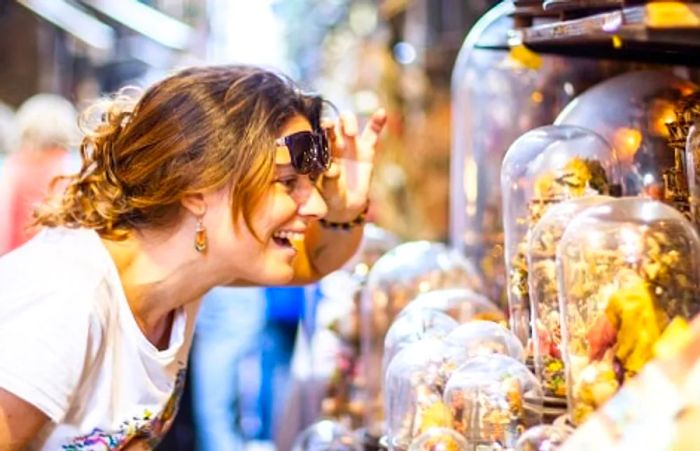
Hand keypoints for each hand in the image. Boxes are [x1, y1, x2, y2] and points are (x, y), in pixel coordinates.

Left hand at [319, 108, 386, 222]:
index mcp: (320, 152)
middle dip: (331, 124)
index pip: (317, 136)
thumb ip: (330, 179)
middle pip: (332, 125)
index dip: (315, 133)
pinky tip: (382, 112)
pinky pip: (372, 134)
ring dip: (349, 122)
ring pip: (349, 124)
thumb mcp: (329, 191)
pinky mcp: (366, 149)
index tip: (317, 133)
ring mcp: (350, 145)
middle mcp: (334, 144)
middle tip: (330, 129)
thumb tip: (331, 169)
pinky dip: (377, 122)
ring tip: (351, 132)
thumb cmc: (332, 197)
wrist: (346, 205)